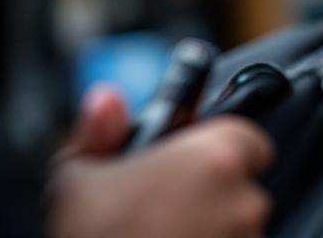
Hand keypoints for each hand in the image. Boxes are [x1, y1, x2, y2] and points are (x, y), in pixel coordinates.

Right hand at [48, 86, 274, 237]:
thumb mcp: (75, 178)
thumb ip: (98, 130)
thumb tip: (109, 99)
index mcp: (217, 155)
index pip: (247, 138)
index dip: (216, 148)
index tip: (188, 162)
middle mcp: (245, 199)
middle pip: (242, 186)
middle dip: (210, 195)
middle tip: (162, 209)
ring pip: (238, 228)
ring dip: (210, 231)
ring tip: (159, 237)